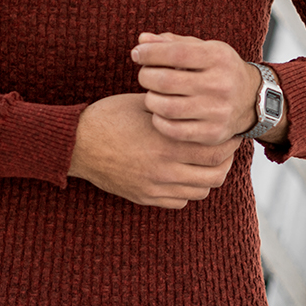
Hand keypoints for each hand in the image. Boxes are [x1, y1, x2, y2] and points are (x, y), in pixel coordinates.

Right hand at [68, 92, 239, 208]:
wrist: (75, 144)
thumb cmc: (108, 117)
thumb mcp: (143, 104)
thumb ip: (173, 109)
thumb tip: (198, 103)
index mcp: (167, 143)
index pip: (215, 151)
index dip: (229, 142)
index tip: (231, 133)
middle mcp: (165, 170)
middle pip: (215, 176)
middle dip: (225, 162)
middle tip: (225, 149)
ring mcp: (154, 187)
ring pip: (199, 192)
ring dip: (208, 177)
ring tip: (206, 161)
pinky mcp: (143, 197)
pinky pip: (178, 202)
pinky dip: (187, 190)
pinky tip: (183, 174)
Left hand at [132, 32, 287, 144]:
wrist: (250, 99)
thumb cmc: (218, 69)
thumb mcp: (202, 49)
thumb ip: (171, 43)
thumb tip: (142, 40)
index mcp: (218, 57)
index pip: (175, 53)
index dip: (150, 53)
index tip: (137, 54)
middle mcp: (221, 84)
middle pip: (167, 81)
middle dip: (146, 76)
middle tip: (144, 75)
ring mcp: (218, 111)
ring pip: (167, 107)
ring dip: (150, 99)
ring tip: (152, 93)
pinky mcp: (212, 133)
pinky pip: (173, 130)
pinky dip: (159, 120)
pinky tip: (159, 112)